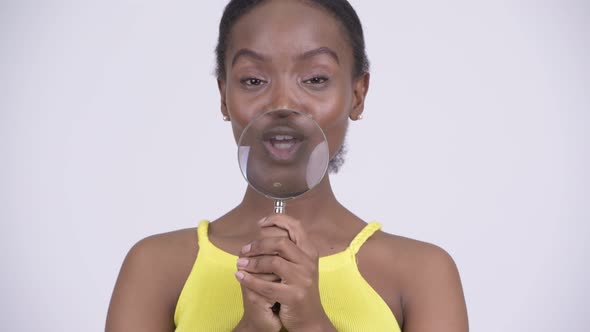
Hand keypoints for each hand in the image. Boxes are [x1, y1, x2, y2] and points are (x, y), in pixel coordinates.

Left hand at [236, 214, 336, 331]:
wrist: (310, 318)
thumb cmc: (299, 289)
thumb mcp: (299, 265)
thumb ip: (288, 249)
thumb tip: (264, 228)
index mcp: (310, 252)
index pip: (295, 226)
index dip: (277, 220)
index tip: (260, 223)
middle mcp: (309, 263)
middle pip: (281, 242)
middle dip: (258, 244)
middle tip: (245, 250)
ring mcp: (303, 279)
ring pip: (273, 262)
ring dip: (252, 262)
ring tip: (241, 264)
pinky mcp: (294, 296)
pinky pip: (267, 285)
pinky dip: (250, 280)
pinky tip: (240, 276)